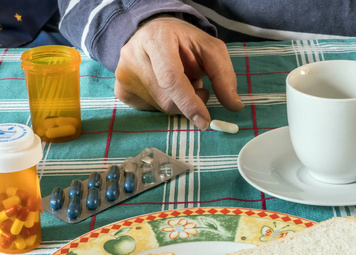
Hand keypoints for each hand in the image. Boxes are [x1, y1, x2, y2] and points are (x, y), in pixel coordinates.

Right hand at [114, 16, 243, 129]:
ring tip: (180, 82)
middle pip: (167, 99)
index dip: (189, 103)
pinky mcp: (121, 90)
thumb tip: (234, 106)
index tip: (204, 121)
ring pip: (160, 108)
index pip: (171, 79)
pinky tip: (165, 88)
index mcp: (156, 39)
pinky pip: (150, 110)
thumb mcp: (210, 49)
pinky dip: (165, 104)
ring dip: (178, 103)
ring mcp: (123, 75)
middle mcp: (133, 56)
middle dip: (189, 102)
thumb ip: (224, 76)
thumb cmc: (183, 41)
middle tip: (197, 86)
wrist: (152, 33)